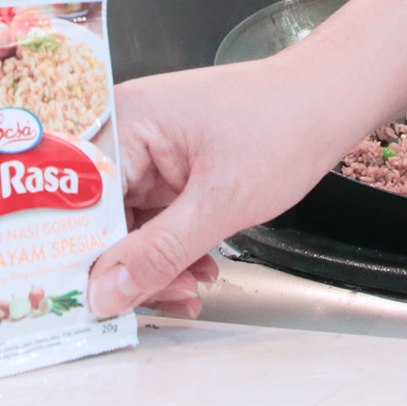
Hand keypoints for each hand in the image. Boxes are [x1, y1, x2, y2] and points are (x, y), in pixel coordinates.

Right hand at [87, 57, 368, 318]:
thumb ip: (158, 253)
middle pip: (98, 221)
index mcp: (121, 120)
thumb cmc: (283, 123)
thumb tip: (104, 293)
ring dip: (156, 266)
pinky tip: (197, 271)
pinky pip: (152, 222)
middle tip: (161, 301)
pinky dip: (172, 252)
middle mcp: (122, 132)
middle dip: (130, 269)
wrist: (329, 101)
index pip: (77, 203)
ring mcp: (144, 153)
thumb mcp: (221, 202)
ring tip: (190, 288)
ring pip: (126, 229)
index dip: (81, 257)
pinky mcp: (166, 169)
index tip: (92, 304)